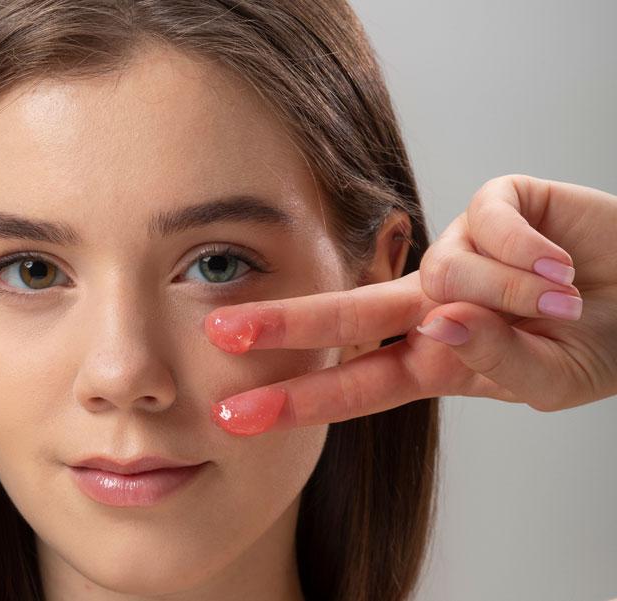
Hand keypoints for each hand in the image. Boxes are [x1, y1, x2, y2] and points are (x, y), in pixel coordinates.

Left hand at [204, 174, 616, 435]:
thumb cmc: (600, 342)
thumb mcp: (550, 380)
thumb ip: (495, 362)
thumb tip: (441, 321)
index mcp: (436, 358)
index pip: (355, 383)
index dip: (298, 400)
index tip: (235, 415)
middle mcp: (433, 305)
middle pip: (346, 315)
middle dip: (285, 325)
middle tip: (220, 333)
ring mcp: (457, 253)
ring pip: (448, 273)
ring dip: (518, 297)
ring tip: (568, 300)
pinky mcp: (492, 205)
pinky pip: (486, 227)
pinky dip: (531, 254)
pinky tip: (564, 263)